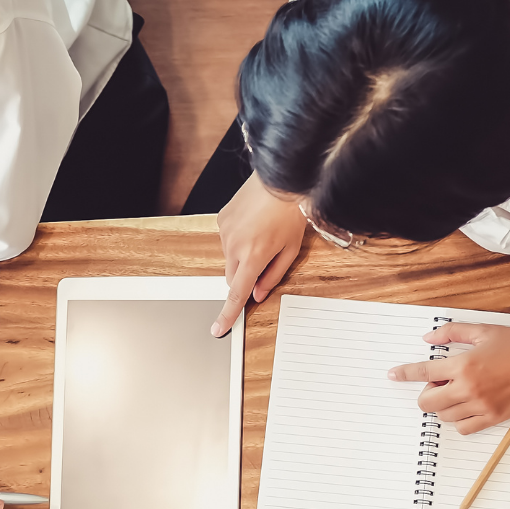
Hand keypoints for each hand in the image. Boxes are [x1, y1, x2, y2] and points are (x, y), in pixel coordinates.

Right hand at [211, 173, 308, 336]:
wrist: (280, 179)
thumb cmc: (290, 212)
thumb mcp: (291, 250)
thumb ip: (273, 276)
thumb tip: (258, 294)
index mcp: (253, 257)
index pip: (236, 294)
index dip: (228, 315)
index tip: (218, 329)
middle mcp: (234, 246)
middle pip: (232, 278)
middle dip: (244, 278)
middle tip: (263, 262)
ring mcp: (225, 232)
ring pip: (229, 259)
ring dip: (242, 257)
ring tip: (261, 236)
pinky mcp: (221, 220)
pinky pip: (226, 240)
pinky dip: (237, 240)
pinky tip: (252, 226)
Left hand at [387, 322, 509, 433]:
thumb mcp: (485, 331)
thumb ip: (453, 333)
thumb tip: (428, 338)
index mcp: (464, 364)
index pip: (423, 372)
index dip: (404, 373)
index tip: (393, 374)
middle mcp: (469, 388)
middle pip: (428, 402)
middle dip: (427, 393)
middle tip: (440, 383)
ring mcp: (481, 406)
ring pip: (444, 416)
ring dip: (444, 406)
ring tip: (459, 391)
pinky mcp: (494, 417)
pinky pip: (464, 428)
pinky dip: (459, 420)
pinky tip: (467, 406)